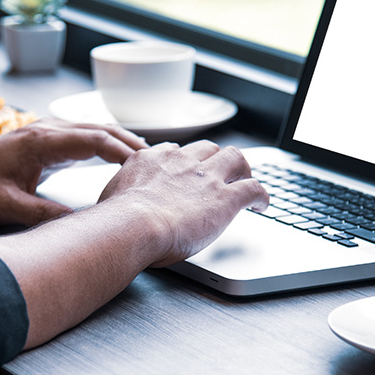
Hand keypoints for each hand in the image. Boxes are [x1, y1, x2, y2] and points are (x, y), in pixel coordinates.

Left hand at [0, 118, 147, 225]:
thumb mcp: (8, 207)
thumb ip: (45, 215)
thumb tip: (81, 227)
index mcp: (41, 142)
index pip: (94, 140)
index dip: (123, 152)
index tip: (145, 167)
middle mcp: (47, 129)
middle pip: (101, 129)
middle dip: (131, 144)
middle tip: (158, 162)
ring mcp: (47, 130)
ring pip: (94, 129)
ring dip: (121, 142)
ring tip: (148, 160)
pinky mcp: (46, 137)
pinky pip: (84, 135)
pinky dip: (106, 144)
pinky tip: (120, 157)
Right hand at [98, 140, 269, 266]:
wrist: (133, 226)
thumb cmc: (116, 220)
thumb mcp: (112, 196)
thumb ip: (122, 193)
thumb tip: (116, 205)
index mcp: (154, 160)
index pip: (176, 153)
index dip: (186, 163)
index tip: (187, 173)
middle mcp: (182, 162)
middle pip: (209, 148)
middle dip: (217, 160)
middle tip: (221, 174)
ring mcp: (206, 178)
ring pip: (235, 158)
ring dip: (243, 169)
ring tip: (246, 181)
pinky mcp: (225, 198)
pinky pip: (253, 189)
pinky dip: (261, 195)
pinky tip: (262, 205)